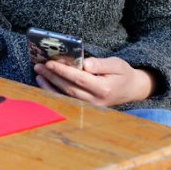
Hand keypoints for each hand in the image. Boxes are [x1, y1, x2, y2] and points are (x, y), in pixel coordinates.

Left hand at [34, 56, 154, 106]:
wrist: (132, 89)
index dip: (63, 71)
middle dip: (52, 76)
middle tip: (39, 65)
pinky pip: (66, 99)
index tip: (50, 62)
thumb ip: (101, 64)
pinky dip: (53, 91)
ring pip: (66, 95)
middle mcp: (96, 100)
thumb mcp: (117, 64)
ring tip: (38, 72)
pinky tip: (43, 82)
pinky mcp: (85, 107)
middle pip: (69, 87)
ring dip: (50, 84)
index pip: (79, 79)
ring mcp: (90, 106)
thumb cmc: (122, 73)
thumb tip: (85, 63)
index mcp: (104, 88)